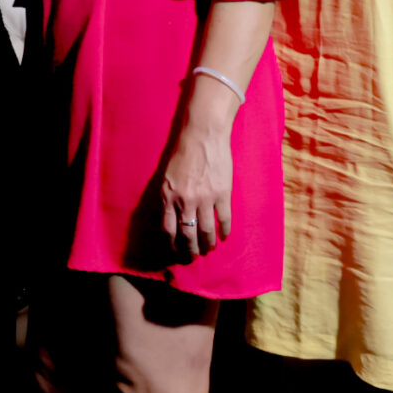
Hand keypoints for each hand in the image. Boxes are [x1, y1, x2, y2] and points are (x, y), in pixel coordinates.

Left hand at [158, 123, 234, 258]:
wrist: (203, 134)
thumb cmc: (184, 151)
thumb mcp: (168, 175)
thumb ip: (169, 196)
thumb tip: (172, 215)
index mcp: (169, 196)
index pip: (168, 229)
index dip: (173, 244)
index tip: (177, 251)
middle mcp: (185, 201)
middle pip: (187, 234)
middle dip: (190, 250)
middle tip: (193, 258)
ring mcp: (204, 199)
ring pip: (205, 231)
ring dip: (207, 244)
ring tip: (209, 250)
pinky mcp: (222, 194)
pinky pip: (223, 219)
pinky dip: (224, 231)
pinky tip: (224, 237)